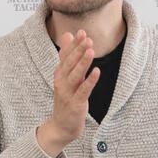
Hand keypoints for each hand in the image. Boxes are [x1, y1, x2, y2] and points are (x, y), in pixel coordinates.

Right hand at [36, 30, 98, 156]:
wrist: (61, 126)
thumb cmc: (66, 99)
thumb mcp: (66, 76)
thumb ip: (67, 56)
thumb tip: (67, 35)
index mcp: (59, 75)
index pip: (66, 57)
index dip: (73, 45)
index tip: (81, 32)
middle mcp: (61, 82)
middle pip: (69, 64)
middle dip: (78, 51)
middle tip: (87, 38)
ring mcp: (67, 93)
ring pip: (75, 75)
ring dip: (82, 63)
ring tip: (91, 50)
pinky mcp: (75, 104)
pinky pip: (83, 91)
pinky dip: (89, 81)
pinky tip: (97, 71)